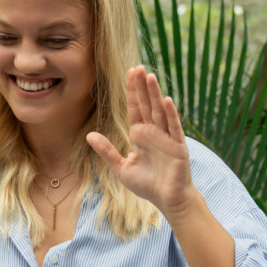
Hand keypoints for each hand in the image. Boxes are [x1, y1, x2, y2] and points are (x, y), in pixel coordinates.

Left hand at [85, 65, 195, 217]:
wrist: (167, 200)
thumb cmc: (147, 184)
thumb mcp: (121, 167)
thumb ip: (106, 151)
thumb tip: (89, 135)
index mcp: (140, 134)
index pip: (134, 108)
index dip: (131, 91)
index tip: (129, 73)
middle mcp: (154, 132)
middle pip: (146, 104)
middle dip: (141, 86)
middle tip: (137, 66)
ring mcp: (167, 137)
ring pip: (159, 111)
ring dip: (155, 94)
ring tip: (149, 76)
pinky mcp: (178, 146)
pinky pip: (173, 127)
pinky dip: (170, 114)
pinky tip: (166, 100)